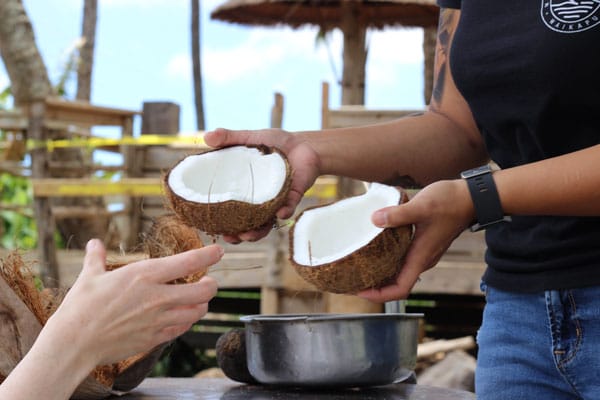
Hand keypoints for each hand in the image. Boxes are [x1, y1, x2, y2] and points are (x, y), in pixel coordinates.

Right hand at [45, 239, 220, 365]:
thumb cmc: (80, 307)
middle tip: (209, 282)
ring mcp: (158, 320)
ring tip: (198, 300)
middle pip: (203, 291)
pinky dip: (186, 322)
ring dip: (201, 305)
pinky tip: (181, 318)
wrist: (74, 343)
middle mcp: (157, 297)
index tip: (219, 251)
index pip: (188, 262)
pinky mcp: (154, 338)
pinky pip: (181, 329)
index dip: (208, 255)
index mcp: (144, 275)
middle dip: (211, 285)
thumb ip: (97, 258)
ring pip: (197, 312)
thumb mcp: (89, 276)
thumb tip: (94, 243)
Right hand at [204, 127, 320, 242]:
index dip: (220, 221)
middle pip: (245, 223)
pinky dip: (284, 211)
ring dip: (258, 232)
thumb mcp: (248, 138)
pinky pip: (288, 207)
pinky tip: (279, 213)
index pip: (228, 210)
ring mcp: (275, 201)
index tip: (210, 228)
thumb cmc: (274, 143)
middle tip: (230, 237)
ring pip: (266, 223)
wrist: (304, 143)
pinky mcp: (293, 197)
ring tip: (249, 235)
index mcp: (244, 189)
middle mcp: (258, 200)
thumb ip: (228, 138)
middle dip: (237, 234)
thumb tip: (205, 137)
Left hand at [358, 180, 474, 301]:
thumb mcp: (421, 206)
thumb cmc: (450, 202)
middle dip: (374, 286)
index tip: (359, 290)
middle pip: (397, 283)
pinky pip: (403, 258)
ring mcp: (424, 252)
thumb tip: (374, 219)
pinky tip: (375, 247)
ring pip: (400, 271)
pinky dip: (388, 259)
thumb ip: (398, 214)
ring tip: (359, 266)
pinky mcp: (424, 243)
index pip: (400, 289)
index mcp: (421, 257)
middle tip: (351, 279)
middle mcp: (423, 259)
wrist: (472, 197)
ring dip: (381, 273)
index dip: (379, 295)